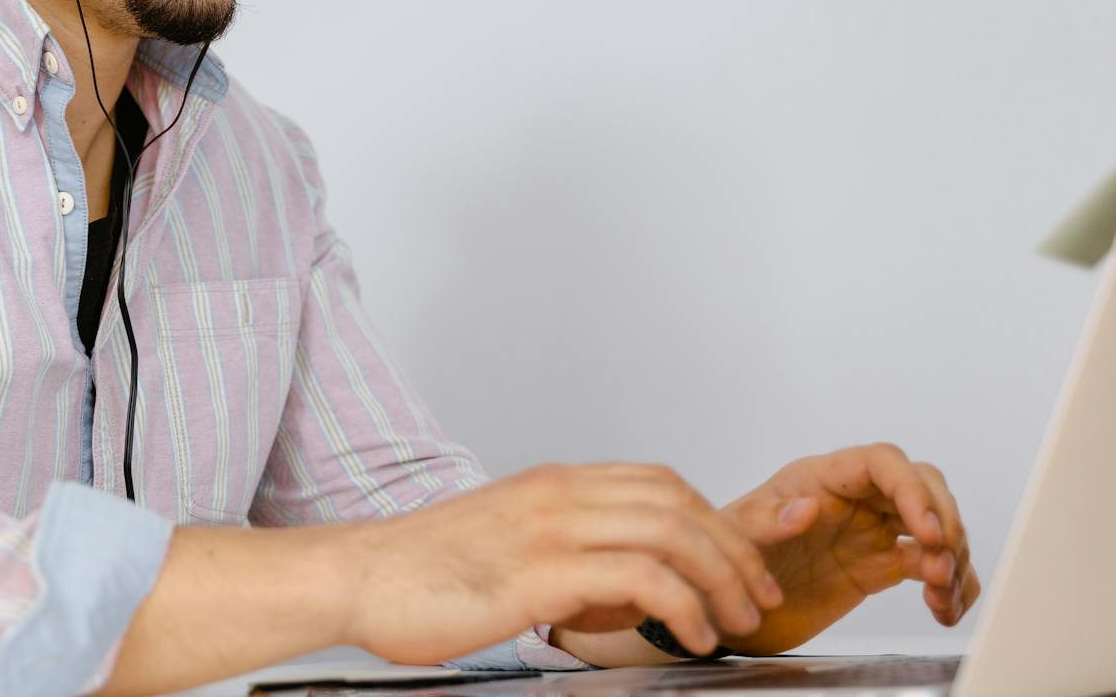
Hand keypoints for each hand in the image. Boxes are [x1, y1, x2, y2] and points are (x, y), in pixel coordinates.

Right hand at [340, 461, 783, 664]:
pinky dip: (679, 603)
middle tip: (757, 595)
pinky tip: (686, 632)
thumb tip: (623, 595)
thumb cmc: (423, 574)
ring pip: (670, 530)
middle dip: (734, 548)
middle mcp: (558, 494)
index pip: (660, 483)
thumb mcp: (507, 550)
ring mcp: (549, 527)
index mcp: (552, 485)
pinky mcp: (539, 571)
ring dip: (719, 577)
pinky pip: (639, 576)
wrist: (358, 577)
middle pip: (678, 500)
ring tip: (734, 620)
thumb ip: (568, 560)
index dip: (715, 520)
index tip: (745, 561)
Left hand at [713, 443, 979, 655]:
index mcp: (818, 479)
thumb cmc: (723, 562)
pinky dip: (951, 583)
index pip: (881, 462)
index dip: (912, 490)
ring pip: (934, 523)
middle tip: (940, 566)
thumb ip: (765, 522)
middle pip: (921, 485)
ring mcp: (870, 530)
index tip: (927, 532)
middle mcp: (852, 498)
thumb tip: (806, 507)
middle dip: (944, 521)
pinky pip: (929, 563)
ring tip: (941, 595)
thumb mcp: (734, 541)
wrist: (726, 610)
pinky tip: (945, 609)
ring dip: (952, 557)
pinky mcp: (880, 565)